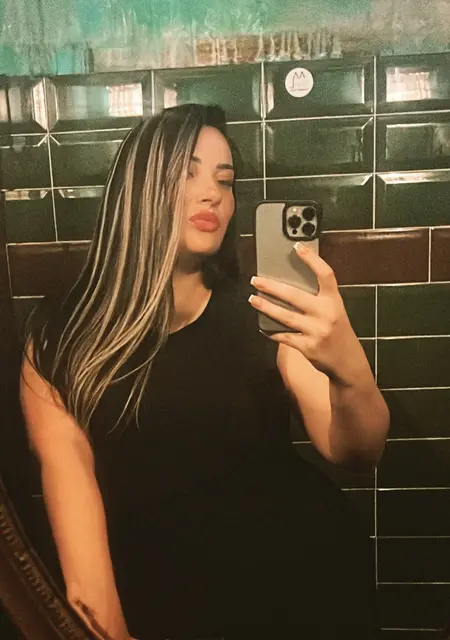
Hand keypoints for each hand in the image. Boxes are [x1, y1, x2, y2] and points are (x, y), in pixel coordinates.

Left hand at [249, 243, 368, 385]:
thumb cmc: (336, 331)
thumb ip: (317, 299)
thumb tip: (286, 285)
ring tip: (253, 299)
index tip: (297, 247)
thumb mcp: (333, 311)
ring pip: (285, 316)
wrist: (347, 362)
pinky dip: (271, 330)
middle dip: (272, 287)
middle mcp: (326, 314)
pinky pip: (284, 336)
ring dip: (266, 307)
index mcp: (334, 301)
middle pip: (295, 295)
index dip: (312, 260)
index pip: (326, 275)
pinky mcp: (308, 347)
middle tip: (256, 280)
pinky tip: (261, 325)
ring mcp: (317, 331)